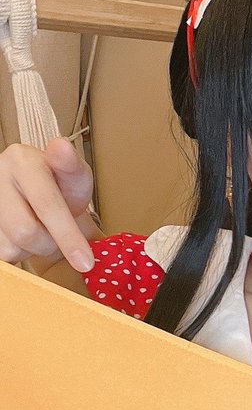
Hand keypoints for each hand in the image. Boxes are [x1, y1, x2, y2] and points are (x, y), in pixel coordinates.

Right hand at [0, 139, 94, 270]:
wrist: (39, 197)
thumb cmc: (60, 187)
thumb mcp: (75, 175)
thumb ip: (72, 166)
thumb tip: (62, 147)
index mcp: (21, 161)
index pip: (46, 204)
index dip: (68, 236)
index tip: (86, 262)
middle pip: (25, 232)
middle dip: (50, 243)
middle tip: (59, 236)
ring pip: (10, 247)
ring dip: (33, 249)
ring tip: (40, 230)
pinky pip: (2, 254)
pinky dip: (18, 253)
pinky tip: (24, 237)